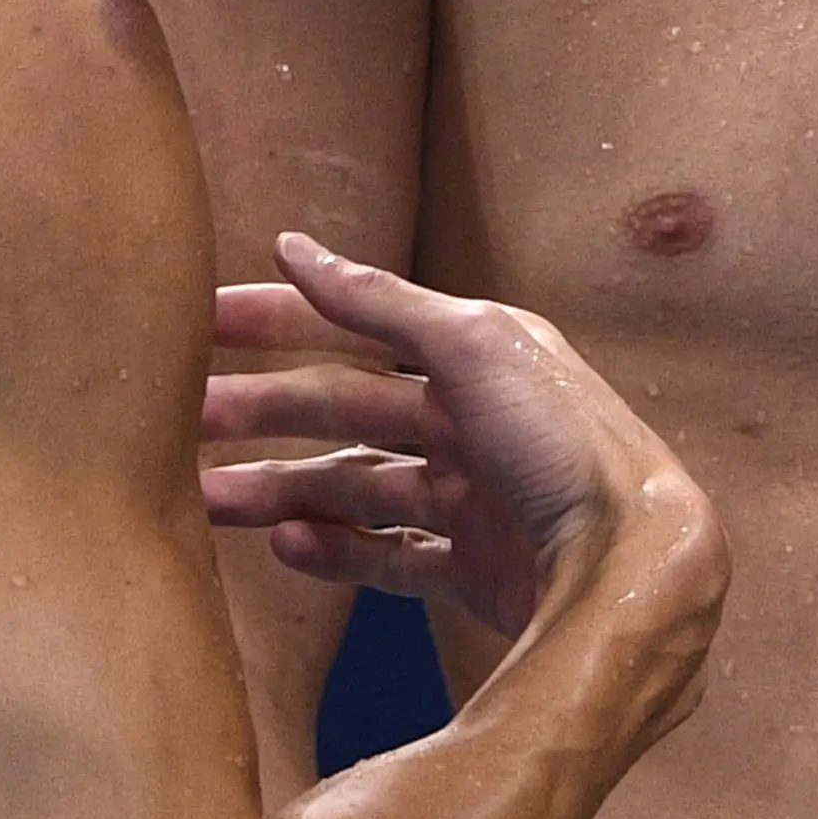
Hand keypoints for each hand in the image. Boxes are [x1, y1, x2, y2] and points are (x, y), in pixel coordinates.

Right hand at [200, 234, 693, 638]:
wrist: (636, 569)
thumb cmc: (565, 442)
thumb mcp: (474, 344)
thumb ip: (378, 299)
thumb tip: (293, 246)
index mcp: (479, 356)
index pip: (357, 326)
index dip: (279, 322)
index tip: (199, 325)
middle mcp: (477, 422)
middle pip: (346, 409)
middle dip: (264, 412)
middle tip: (181, 423)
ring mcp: (477, 500)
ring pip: (356, 485)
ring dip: (282, 489)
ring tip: (207, 499)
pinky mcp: (480, 572)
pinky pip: (390, 555)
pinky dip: (337, 551)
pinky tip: (287, 547)